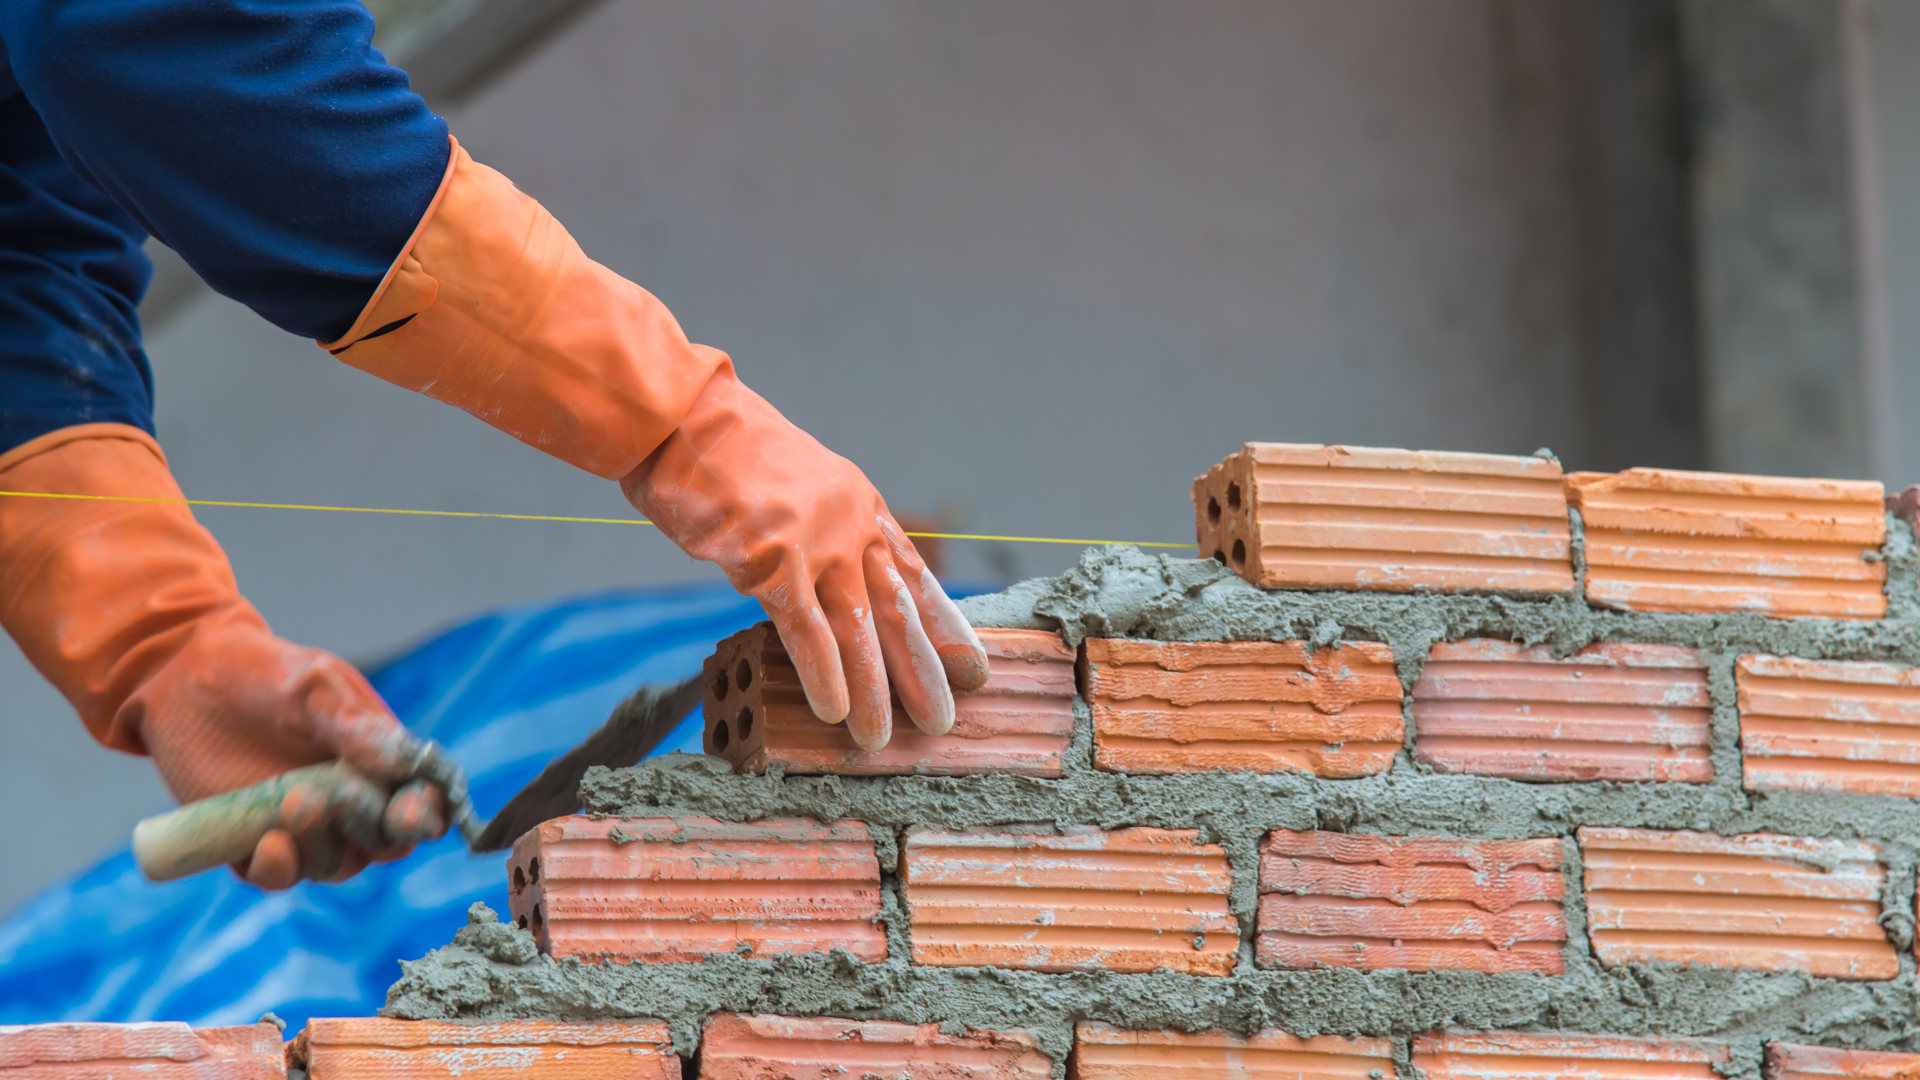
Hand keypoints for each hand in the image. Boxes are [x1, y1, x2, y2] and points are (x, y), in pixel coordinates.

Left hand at [0, 425, 445, 888]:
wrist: (175, 666)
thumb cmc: (259, 663)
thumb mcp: (314, 677)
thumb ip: (360, 721)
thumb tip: (408, 763)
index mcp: (378, 755)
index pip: (424, 799)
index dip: (426, 812)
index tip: (413, 809)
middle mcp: (347, 797)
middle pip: (383, 842)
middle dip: (367, 830)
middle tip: (328, 799)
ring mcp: (298, 824)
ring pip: (331, 866)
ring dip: (316, 850)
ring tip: (283, 813)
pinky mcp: (245, 839)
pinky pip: (272, 875)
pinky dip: (269, 869)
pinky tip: (258, 845)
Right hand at [622, 358, 988, 749]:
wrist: (682, 419)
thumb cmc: (726, 457)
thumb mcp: (797, 486)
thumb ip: (823, 533)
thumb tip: (832, 588)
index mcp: (860, 504)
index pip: (914, 574)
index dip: (944, 623)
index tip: (970, 664)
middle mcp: (850, 524)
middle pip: (898, 610)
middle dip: (923, 670)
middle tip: (942, 720)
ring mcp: (815, 540)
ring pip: (859, 629)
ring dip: (873, 689)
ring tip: (881, 739)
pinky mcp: (771, 558)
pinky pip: (806, 628)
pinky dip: (823, 673)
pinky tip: (834, 712)